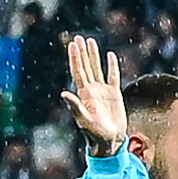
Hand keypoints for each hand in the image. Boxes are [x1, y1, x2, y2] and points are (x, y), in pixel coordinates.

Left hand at [58, 33, 125, 154]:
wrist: (109, 141)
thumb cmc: (94, 133)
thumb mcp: (84, 120)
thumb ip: (75, 107)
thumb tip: (63, 94)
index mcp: (83, 94)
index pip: (78, 71)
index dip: (75, 58)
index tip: (73, 44)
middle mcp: (91, 90)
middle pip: (85, 66)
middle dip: (81, 52)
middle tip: (78, 38)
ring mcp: (102, 91)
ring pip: (97, 68)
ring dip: (93, 55)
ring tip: (90, 41)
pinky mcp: (114, 94)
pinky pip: (113, 76)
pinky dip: (112, 66)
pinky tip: (110, 55)